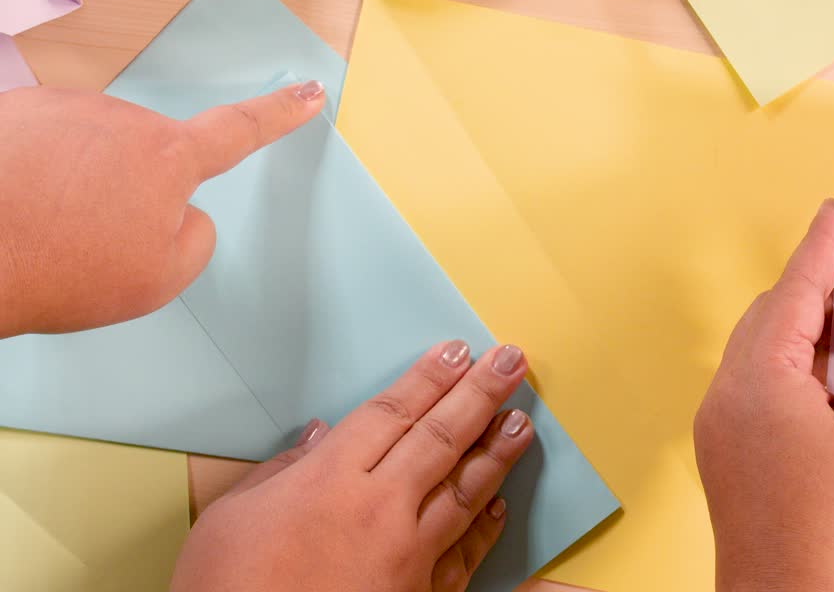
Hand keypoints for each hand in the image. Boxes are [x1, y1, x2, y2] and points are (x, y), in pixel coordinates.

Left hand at [0, 82, 325, 337]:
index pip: (241, 130)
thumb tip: (180, 211)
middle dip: (132, 190)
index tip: (308, 92)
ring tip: (47, 224)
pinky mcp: (16, 111)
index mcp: (169, 159)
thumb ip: (194, 238)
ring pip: (93, 148)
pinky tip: (19, 204)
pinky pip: (46, 142)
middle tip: (94, 239)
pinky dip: (38, 172)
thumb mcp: (158, 279)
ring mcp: (63, 108)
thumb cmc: (56, 269)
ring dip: (80, 180)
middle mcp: (120, 118)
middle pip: (149, 154)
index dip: (280, 114)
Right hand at [171, 340, 533, 591]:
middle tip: (511, 363)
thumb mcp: (229, 519)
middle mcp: (378, 509)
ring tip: (521, 422)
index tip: (457, 351)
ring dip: (496, 453)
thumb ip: (280, 471)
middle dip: (480, 395)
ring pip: (463, 491)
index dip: (429, 378)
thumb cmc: (226, 591)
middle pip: (441, 438)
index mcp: (330, 479)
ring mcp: (406, 554)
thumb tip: (317, 438)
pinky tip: (500, 506)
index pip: (393, 412)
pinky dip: (485, 528)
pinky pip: (463, 554)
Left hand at [694, 200, 833, 591]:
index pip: (793, 289)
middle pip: (771, 318)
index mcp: (758, 378)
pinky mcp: (726, 456)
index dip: (822, 247)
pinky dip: (796, 373)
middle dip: (818, 294)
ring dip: (809, 337)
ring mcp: (719, 428)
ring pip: (764, 354)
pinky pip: (759, 389)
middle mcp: (725, 396)